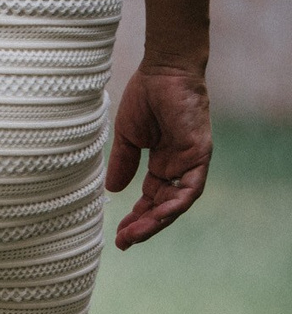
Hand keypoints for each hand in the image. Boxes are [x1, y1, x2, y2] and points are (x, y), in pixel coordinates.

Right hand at [105, 66, 210, 249]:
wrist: (163, 71)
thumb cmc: (146, 97)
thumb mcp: (127, 138)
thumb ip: (123, 164)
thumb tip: (113, 190)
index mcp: (163, 163)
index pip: (152, 199)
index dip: (136, 218)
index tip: (119, 235)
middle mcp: (179, 166)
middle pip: (164, 206)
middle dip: (144, 226)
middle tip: (123, 242)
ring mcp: (191, 161)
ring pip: (178, 202)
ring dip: (157, 222)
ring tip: (134, 235)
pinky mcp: (200, 154)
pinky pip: (190, 187)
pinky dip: (175, 204)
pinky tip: (157, 216)